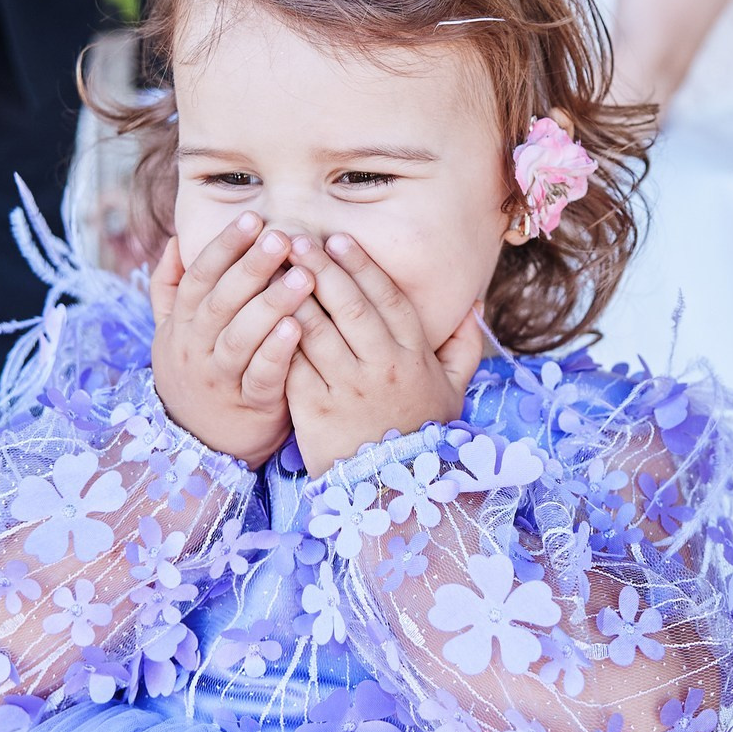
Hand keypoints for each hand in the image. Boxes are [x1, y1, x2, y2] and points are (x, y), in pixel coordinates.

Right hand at [148, 214, 310, 467]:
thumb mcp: (173, 332)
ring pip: (240, 337)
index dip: (224, 246)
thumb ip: (171, 287)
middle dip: (250, 267)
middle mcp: (195, 347)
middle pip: (220, 301)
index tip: (252, 216)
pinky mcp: (248, 405)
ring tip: (301, 276)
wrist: (200, 446)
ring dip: (270, 305)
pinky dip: (276, 352)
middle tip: (281, 237)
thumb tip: (172, 240)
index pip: (200, 276)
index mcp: (182, 323)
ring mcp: (219, 378)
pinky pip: (260, 376)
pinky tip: (298, 327)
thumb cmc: (198, 372)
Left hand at [284, 233, 484, 478]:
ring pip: (316, 329)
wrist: (392, 494)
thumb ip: (464, 346)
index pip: (388, 299)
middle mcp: (382, 368)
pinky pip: (293, 363)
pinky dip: (277, 335)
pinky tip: (261, 312)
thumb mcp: (454, 391)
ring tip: (271, 265)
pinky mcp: (314, 410)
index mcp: (414, 357)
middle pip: (349, 305)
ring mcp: (347, 389)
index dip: (362, 265)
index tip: (338, 239)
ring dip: (292, 293)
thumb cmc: (422, 435)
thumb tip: (471, 305)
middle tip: (295, 237)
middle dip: (321, 267)